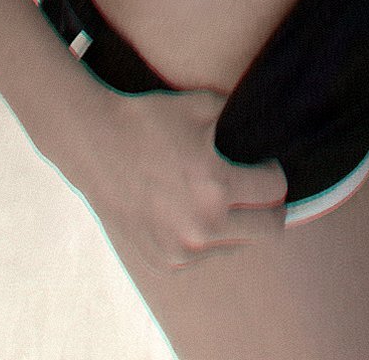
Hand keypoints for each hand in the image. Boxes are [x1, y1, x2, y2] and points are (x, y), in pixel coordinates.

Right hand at [66, 85, 287, 275]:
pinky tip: (189, 211)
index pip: (275, 190)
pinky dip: (206, 238)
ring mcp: (183, 251)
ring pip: (238, 245)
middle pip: (270, 229)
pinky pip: (205, 257)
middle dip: (270, 206)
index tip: (264, 165)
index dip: (274, 172)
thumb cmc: (148, 120)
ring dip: (237, 224)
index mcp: (216, 187)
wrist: (94, 144)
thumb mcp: (200, 105)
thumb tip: (269, 121)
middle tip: (257, 189)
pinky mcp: (165, 263)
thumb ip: (239, 115)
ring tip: (217, 198)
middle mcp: (203, 228)